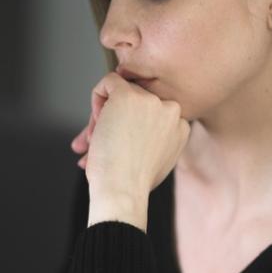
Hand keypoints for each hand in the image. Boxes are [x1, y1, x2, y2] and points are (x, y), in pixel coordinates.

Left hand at [70, 72, 190, 195]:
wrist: (124, 190)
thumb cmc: (133, 183)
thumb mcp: (154, 159)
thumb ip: (150, 138)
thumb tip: (127, 128)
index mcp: (180, 126)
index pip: (150, 112)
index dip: (129, 127)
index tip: (117, 145)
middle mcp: (170, 109)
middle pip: (135, 101)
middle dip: (112, 121)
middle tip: (95, 142)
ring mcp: (150, 101)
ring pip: (121, 92)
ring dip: (102, 116)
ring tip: (91, 141)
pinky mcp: (127, 95)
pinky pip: (109, 81)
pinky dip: (96, 99)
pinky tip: (96, 125)